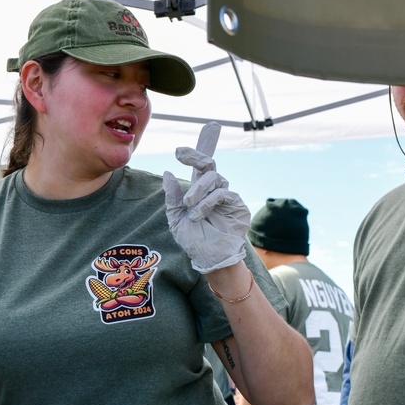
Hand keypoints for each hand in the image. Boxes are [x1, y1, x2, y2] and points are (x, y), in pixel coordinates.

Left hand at [163, 122, 250, 273]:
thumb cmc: (193, 240)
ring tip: (189, 205)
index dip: (199, 149)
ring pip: (213, 177)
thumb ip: (173, 197)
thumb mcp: (176, 218)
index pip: (201, 166)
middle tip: (180, 153)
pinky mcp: (237, 205)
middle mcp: (213, 190)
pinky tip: (199, 214)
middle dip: (195, 155)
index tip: (184, 145)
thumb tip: (167, 173)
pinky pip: (222, 193)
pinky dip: (207, 202)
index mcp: (199, 192)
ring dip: (197, 189)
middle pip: (209, 163)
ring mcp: (226, 197)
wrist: (208, 258)